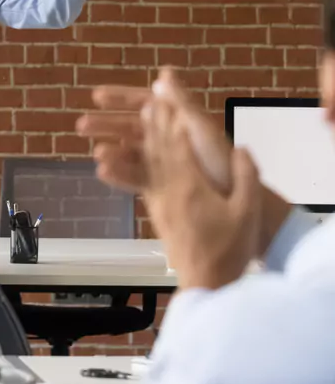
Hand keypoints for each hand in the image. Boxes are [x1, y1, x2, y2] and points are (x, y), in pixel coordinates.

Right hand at [77, 66, 291, 260]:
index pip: (145, 103)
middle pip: (132, 127)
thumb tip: (162, 73)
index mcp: (179, 122)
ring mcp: (166, 163)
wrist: (239, 206)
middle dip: (106, 125)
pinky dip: (120, 173)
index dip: (120, 98)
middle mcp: (170, 140)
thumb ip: (181, 104)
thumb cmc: (220, 166)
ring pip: (131, 152)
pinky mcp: (164, 185)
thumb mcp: (201, 130)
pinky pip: (136, 175)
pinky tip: (103, 173)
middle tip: (80, 125)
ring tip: (95, 154)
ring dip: (111, 150)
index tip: (96, 96)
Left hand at [141, 95, 260, 290]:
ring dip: (142, 140)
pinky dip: (139, 164)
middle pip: (158, 148)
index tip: (164, 99)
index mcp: (189, 185)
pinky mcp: (157, 214)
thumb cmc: (229, 249)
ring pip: (147, 163)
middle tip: (149, 100)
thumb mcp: (246, 211)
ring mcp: (159, 202)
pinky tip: (138, 159)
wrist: (206, 283)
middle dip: (154, 123)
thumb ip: (245, 177)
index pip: (176, 144)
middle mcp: (168, 189)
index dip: (171, 120)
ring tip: (138, 121)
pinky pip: (144, 181)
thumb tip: (241, 148)